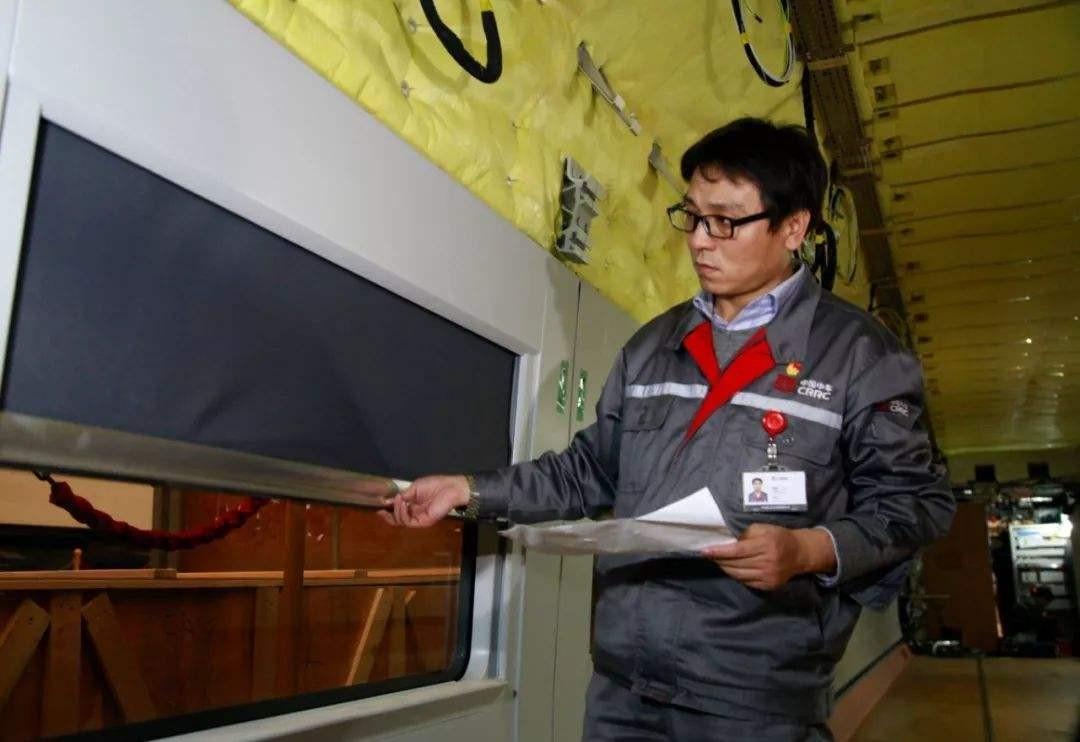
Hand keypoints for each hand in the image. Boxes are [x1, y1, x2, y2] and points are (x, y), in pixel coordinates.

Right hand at [377, 475, 470, 527]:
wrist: (449, 488)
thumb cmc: (435, 485)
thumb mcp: (414, 488)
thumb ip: (402, 496)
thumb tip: (388, 500)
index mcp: (414, 505)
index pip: (399, 512)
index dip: (389, 511)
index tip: (380, 506)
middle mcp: (415, 514)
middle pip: (398, 520)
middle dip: (388, 516)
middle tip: (381, 511)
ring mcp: (419, 519)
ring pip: (401, 521)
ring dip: (396, 510)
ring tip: (397, 499)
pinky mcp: (423, 522)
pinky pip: (408, 521)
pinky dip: (402, 513)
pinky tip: (402, 503)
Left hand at [701, 524, 835, 590]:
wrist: (800, 553)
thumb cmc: (778, 537)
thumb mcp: (763, 528)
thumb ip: (745, 534)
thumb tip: (727, 542)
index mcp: (765, 545)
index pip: (737, 551)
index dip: (719, 552)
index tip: (704, 551)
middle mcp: (767, 563)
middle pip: (735, 564)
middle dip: (719, 559)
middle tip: (709, 554)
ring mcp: (768, 576)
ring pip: (738, 575)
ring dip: (725, 568)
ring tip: (718, 561)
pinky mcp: (768, 586)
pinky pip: (745, 582)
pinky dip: (736, 575)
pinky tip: (731, 568)